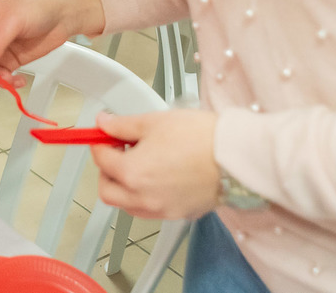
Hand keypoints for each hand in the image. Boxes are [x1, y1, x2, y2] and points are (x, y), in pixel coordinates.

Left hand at [91, 109, 221, 219]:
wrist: (235, 155)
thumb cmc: (201, 138)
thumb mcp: (154, 121)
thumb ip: (122, 125)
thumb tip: (104, 124)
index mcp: (132, 173)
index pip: (101, 160)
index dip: (100, 142)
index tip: (105, 134)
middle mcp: (143, 198)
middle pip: (107, 191)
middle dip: (106, 170)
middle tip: (117, 151)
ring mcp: (162, 209)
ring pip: (127, 205)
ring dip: (124, 187)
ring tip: (139, 163)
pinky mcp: (179, 214)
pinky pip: (150, 210)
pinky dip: (144, 197)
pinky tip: (157, 177)